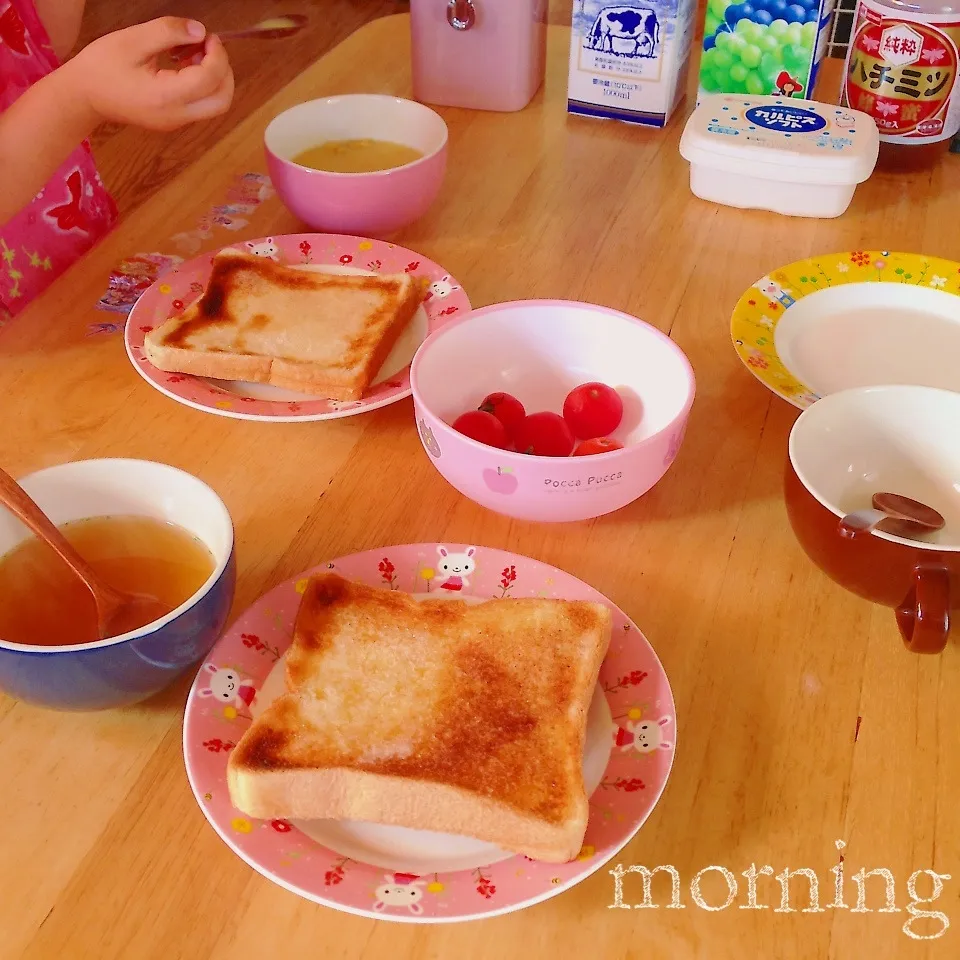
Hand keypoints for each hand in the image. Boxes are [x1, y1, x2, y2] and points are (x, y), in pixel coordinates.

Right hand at [66, 18, 234, 131]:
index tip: (207, 35)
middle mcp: (176, 116)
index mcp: (165, 97)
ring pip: (215, 104)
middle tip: (208, 46)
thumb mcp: (131, 40)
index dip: (216, 55)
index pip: (209, 80)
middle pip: (222, 100)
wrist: (84, 96)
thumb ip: (167, 32)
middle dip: (224, 70)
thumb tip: (200, 31)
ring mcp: (177, 122)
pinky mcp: (174, 121)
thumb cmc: (102, 66)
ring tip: (192, 52)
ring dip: (215, 78)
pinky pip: (201, 105)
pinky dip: (203, 84)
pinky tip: (185, 64)